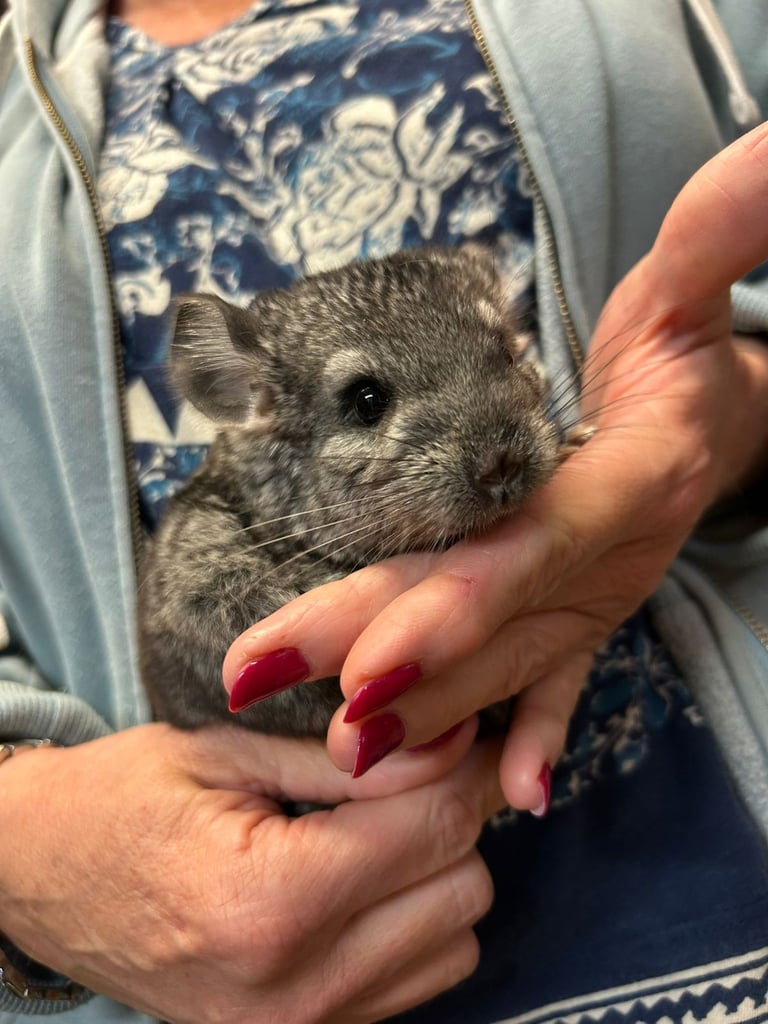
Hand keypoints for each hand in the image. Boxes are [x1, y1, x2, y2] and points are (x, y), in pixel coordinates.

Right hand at [0, 722, 502, 1023]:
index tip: (445, 725)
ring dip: (436, 873)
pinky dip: (414, 921)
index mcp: (269, 901)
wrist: (40, 876)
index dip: (453, 763)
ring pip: (457, 940)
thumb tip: (452, 739)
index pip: (433, 827)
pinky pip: (418, 979)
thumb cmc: (123, 797)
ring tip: (373, 827)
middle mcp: (294, 990)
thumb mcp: (229, 748)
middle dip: (448, 815)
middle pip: (463, 888)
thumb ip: (346, 757)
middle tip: (403, 771)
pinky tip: (360, 878)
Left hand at [221, 122, 767, 810]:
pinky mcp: (584, 620)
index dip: (449, 609)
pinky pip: (552, 689)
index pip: (521, 554)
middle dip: (379, 660)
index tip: (359, 665)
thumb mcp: (692, 298)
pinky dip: (523, 734)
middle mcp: (602, 565)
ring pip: (501, 667)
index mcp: (623, 490)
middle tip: (260, 685)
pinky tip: (504, 790)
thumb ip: (711, 245)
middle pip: (480, 617)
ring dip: (423, 713)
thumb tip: (756, 158)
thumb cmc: (689, 359)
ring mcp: (593, 605)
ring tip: (334, 752)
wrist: (721, 430)